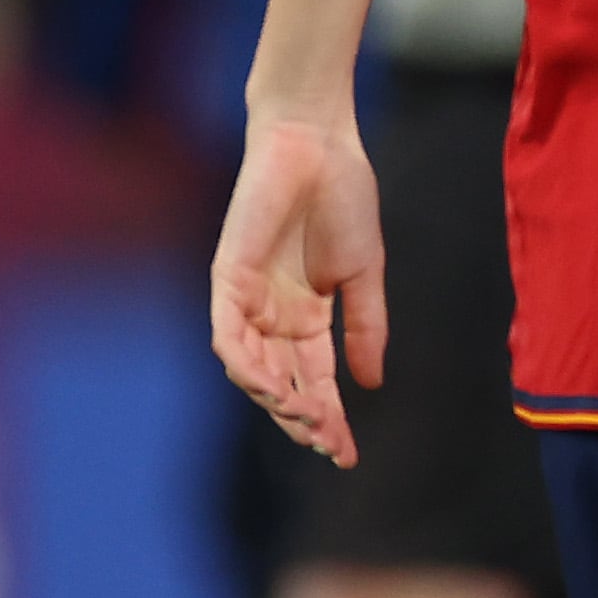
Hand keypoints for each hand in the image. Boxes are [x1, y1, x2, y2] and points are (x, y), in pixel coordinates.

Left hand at [210, 113, 388, 465]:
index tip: (347, 454)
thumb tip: (370, 385)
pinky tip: (270, 385)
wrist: (318, 143)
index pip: (314, 380)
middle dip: (303, 419)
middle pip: (283, 384)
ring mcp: (246, 300)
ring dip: (276, 398)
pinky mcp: (227, 280)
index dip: (330, 418)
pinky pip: (228, 336)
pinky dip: (245, 365)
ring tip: (306, 418)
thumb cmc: (344, 197)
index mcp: (306, 316)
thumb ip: (365, 328)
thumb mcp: (363, 274)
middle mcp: (272, 316)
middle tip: (328, 445)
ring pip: (252, 369)